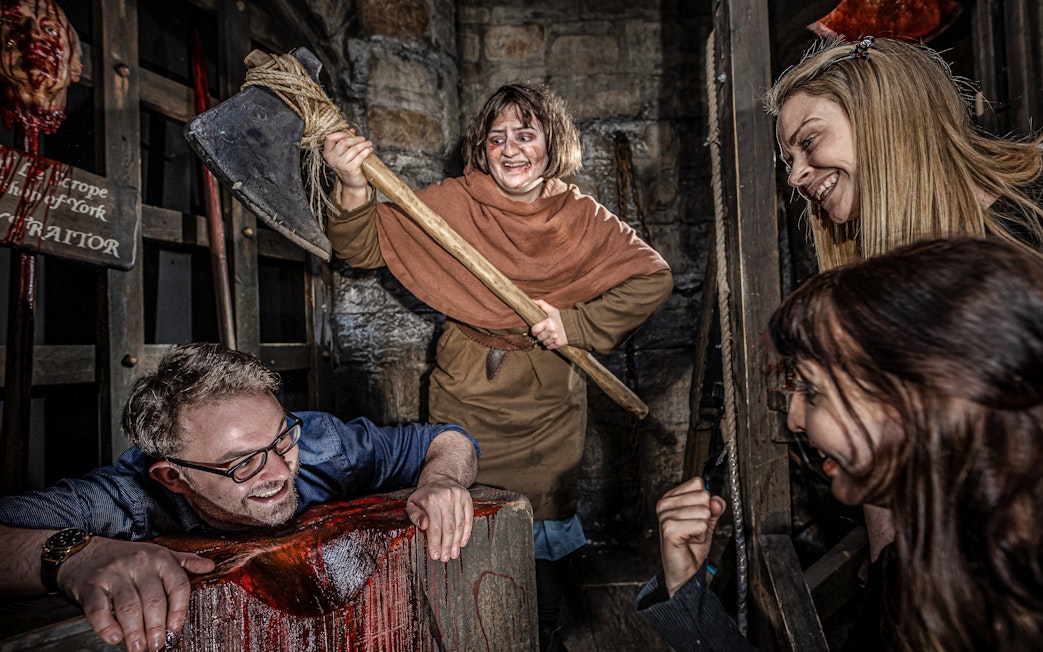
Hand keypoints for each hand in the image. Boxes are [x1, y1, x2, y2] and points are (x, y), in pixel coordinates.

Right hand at [59, 537, 214, 651]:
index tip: (175, 627)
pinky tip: (115, 638)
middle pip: (153, 599)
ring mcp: (113, 573)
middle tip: (156, 644)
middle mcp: (138, 563)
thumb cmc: (126, 557)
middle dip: (156, 626)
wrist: (83, 552)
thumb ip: (184, 561)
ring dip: (135, 632)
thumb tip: (210, 567)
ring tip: (138, 647)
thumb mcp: (158, 553)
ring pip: (129, 607)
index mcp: (159, 557)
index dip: (179, 609)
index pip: (177, 584)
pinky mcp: (91, 585)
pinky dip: (107, 627)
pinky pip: (99, 609)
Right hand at [322, 131, 373, 209]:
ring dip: (363, 145)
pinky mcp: (350, 169)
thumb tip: (352, 130)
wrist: (353, 183)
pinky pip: (360, 156)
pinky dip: (366, 151)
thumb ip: (346, 141)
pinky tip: (370, 150)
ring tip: (369, 144)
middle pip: (343, 142)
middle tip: (363, 139)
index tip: (349, 134)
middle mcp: (332, 159)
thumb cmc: (348, 166)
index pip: (329, 138)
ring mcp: (340, 165)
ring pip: (353, 149)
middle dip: (355, 139)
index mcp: (327, 153)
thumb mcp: (344, 153)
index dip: (340, 134)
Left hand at [406, 474, 473, 561]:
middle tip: (445, 558)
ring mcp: (459, 497)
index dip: (435, 543)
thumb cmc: (424, 495)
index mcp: (431, 499)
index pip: (434, 527)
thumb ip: (415, 515)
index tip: (435, 555)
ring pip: (459, 525)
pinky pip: (468, 518)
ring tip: (453, 554)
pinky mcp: (467, 499)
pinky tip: (462, 543)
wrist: (440, 477)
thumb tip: (424, 526)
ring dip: (456, 542)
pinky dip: (466, 532)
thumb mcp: (412, 503)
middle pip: (448, 528)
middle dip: (446, 546)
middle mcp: (446, 497)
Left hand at [530, 299, 567, 349]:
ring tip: (548, 335)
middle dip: (539, 335)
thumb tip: (531, 300)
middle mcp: (551, 330)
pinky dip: (549, 345)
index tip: (536, 329)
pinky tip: (552, 340)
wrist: (574, 325)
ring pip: (543, 343)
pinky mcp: (559, 343)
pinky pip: (549, 347)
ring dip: (544, 340)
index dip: (534, 330)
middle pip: (538, 338)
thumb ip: (541, 304)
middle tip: (543, 332)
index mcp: (548, 322)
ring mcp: (555, 338)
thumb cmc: (560, 317)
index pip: (534, 330)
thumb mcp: (552, 310)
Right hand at [656, 476, 725, 596]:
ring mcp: (665, 516)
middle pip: (703, 496)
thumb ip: (714, 507)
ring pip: (704, 512)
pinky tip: (689, 541)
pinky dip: (701, 536)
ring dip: (703, 529)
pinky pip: (701, 525)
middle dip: (705, 516)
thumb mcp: (707, 521)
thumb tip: (716, 501)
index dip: (705, 502)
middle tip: (693, 530)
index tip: (696, 517)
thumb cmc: (692, 546)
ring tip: (691, 536)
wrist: (685, 571)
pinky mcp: (670, 529)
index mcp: (671, 498)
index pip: (698, 483)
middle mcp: (665, 504)